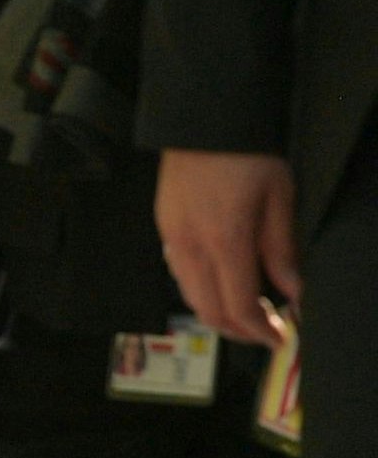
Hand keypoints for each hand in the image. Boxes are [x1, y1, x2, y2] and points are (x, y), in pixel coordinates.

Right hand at [158, 148, 302, 346]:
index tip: (280, 337)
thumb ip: (282, 250)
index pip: (239, 306)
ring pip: (190, 296)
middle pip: (208, 310)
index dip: (260, 331)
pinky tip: (222, 280)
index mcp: (224, 240)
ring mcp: (171, 236)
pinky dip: (201, 290)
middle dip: (238, 330)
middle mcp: (191, 245)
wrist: (203, 120)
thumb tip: (294, 291)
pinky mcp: (164, 226)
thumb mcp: (279, 199)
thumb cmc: (245, 154)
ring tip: (247, 308)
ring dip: (218, 312)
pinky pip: (179, 273)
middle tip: (265, 330)